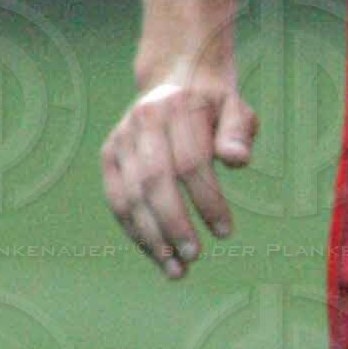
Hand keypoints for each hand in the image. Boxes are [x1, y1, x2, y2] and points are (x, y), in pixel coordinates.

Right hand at [101, 72, 256, 280]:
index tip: (226, 233)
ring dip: (151, 238)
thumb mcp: (236, 108)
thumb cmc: (214, 105)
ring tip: (176, 270)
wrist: (175, 78)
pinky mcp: (109, 156)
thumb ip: (238, 132)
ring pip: (129, 196)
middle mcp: (142, 121)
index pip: (190, 162)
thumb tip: (237, 160)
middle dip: (174, 224)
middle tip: (195, 257)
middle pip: (154, 181)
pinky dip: (135, 232)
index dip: (208, 201)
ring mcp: (120, 139)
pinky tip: (158, 256)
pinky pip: (117, 201)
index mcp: (176, 107)